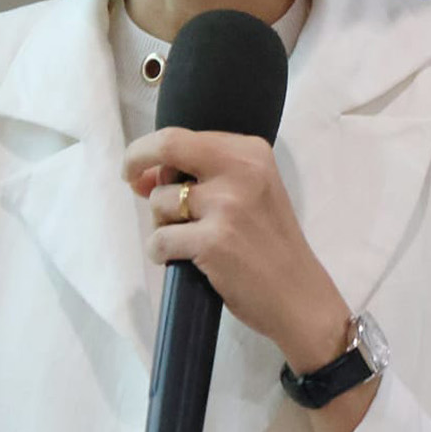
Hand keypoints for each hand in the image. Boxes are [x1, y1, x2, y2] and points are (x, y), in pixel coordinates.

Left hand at [123, 127, 349, 370]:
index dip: (151, 151)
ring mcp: (226, 206)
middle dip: (136, 161)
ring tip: (186, 240)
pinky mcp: (213, 242)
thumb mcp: (249, 195)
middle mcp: (240, 170)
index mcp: (251, 152)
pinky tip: (181, 261)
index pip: (183, 135)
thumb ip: (204, 177)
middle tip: (132, 182)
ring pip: (159, 201)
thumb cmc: (271, 246)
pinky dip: (161, 252)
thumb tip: (146, 175)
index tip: (140, 169)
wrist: (299, 296)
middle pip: (166, 147)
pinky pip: (160, 240)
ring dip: (160, 224)